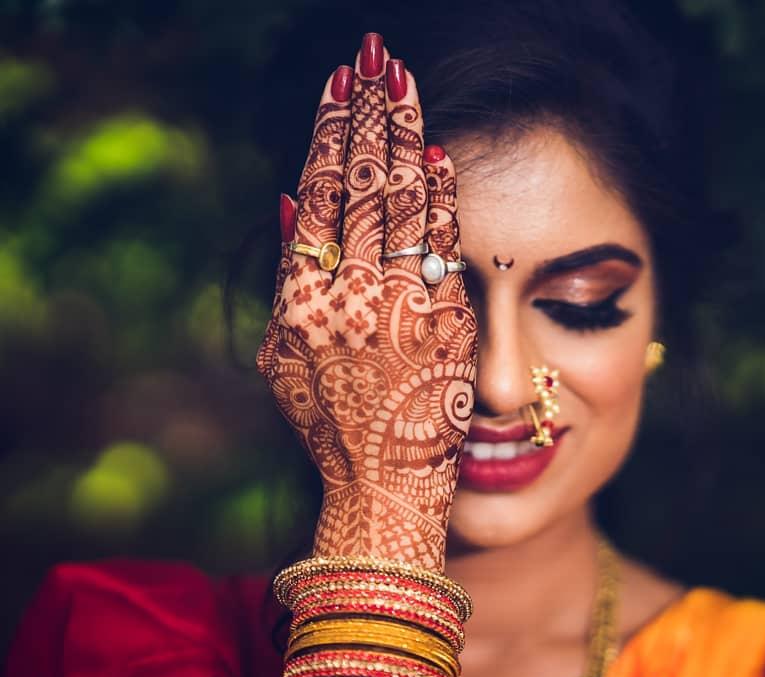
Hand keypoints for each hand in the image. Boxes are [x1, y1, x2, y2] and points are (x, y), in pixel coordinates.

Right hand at [256, 38, 476, 569]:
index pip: (313, 198)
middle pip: (355, 187)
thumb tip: (285, 202)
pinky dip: (439, 198)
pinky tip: (439, 154)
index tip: (339, 87)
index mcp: (298, 304)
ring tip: (407, 83)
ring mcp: (395, 312)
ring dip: (403, 138)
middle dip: (368, 115)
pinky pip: (441, 249)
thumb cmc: (333, 428)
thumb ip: (287, 281)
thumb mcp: (283, 360)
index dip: (326, 137)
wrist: (383, 492)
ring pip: (398, 205)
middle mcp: (343, 301)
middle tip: (377, 59)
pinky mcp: (444, 328)